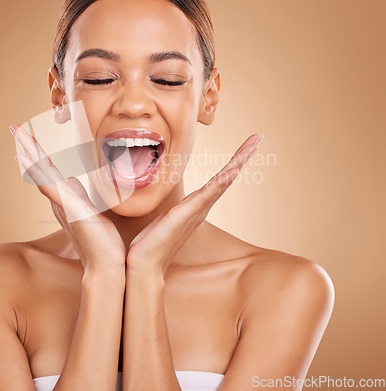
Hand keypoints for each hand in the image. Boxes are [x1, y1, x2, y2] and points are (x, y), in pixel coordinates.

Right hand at [9, 124, 125, 273]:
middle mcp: (60, 200)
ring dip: (29, 151)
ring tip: (17, 132)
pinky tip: (23, 157)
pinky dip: (35, 171)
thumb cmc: (103, 242)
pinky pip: (47, 185)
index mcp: (67, 199)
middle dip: (28, 147)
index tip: (27, 140)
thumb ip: (83, 198)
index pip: (50, 172)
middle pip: (41, 168)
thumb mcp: (94, 213)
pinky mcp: (67, 207)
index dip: (38, 156)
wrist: (107, 263)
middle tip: (15, 128)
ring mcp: (62, 203)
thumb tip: (75, 183)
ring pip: (41, 172)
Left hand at [126, 134, 263, 276]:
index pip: (218, 180)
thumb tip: (156, 192)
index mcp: (196, 205)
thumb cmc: (150, 242)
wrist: (144, 264)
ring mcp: (195, 210)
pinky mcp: (185, 214)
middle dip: (242, 156)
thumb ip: (166, 206)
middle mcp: (200, 207)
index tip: (245, 146)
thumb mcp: (159, 217)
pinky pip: (207, 195)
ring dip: (237, 162)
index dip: (233, 162)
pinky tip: (233, 170)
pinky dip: (221, 182)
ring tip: (252, 145)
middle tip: (258, 137)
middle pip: (227, 177)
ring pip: (221, 181)